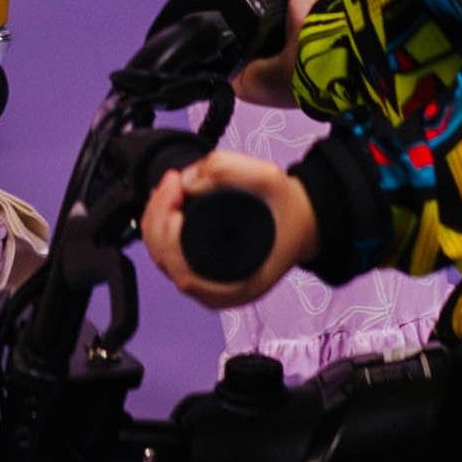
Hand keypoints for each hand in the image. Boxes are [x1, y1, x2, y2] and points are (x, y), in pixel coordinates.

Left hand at [141, 149, 317, 309]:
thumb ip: (230, 169)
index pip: (184, 273)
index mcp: (238, 284)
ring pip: (161, 256)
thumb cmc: (289, 211)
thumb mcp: (269, 179)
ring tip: (174, 184)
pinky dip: (160, 225)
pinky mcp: (200, 267)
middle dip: (159, 215)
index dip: (169, 233)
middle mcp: (219, 291)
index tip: (180, 193)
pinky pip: (166, 252)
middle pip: (165, 261)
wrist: (304, 223)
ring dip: (157, 217)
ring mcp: (206, 282)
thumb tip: (186, 181)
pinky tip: (169, 200)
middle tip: (175, 181)